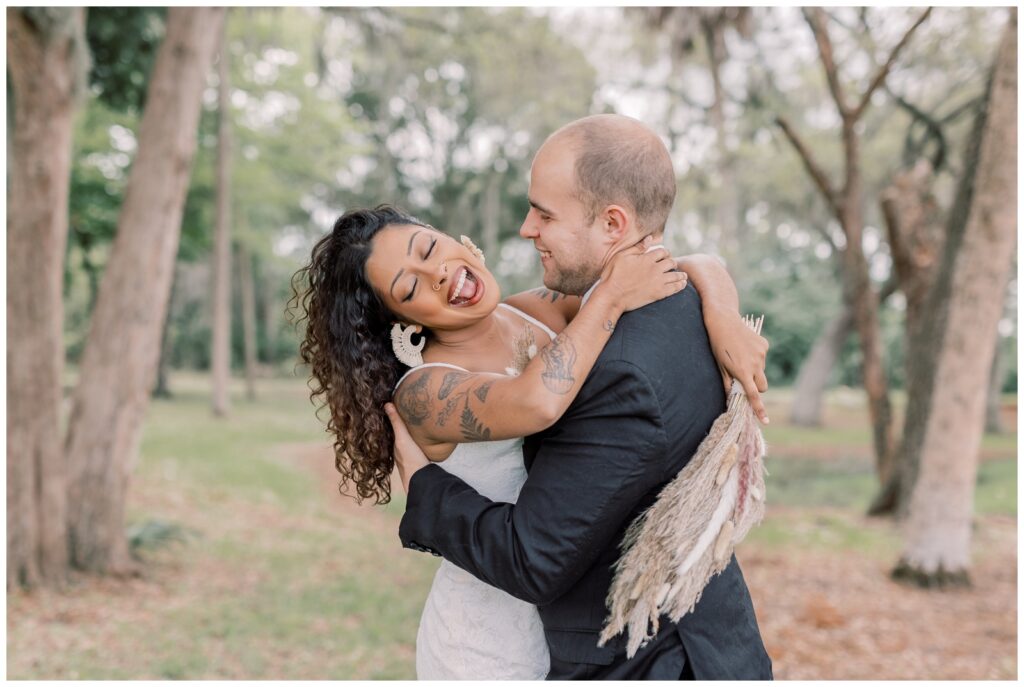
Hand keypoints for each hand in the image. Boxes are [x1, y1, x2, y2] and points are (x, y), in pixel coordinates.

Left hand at [384, 402, 430, 493]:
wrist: (421, 480)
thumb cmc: (410, 459)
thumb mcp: (403, 438)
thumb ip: (396, 423)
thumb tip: (386, 404)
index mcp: (394, 446)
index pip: (390, 430)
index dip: (391, 420)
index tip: (393, 408)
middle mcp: (399, 452)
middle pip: (398, 436)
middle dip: (399, 426)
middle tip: (404, 412)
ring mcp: (408, 458)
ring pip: (406, 443)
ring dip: (407, 434)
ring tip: (413, 423)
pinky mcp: (418, 461)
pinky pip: (414, 448)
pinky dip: (415, 441)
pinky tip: (421, 439)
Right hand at [598, 239, 687, 312]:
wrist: (612, 296)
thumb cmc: (613, 275)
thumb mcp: (621, 256)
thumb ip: (637, 247)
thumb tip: (650, 238)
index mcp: (646, 258)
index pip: (662, 252)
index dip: (665, 253)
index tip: (665, 255)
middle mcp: (655, 268)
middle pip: (671, 262)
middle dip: (672, 263)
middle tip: (673, 266)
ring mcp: (658, 281)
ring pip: (676, 275)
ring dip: (681, 274)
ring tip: (683, 276)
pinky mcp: (658, 293)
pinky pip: (675, 288)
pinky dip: (680, 285)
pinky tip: (683, 284)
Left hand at [705, 308, 769, 423]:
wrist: (723, 321)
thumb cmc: (718, 346)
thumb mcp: (720, 367)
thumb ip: (728, 384)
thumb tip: (731, 399)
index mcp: (743, 372)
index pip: (754, 395)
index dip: (759, 409)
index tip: (765, 421)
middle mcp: (755, 364)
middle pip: (763, 386)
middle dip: (757, 387)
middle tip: (745, 381)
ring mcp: (762, 354)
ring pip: (762, 371)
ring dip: (754, 370)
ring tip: (740, 357)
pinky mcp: (764, 345)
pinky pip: (762, 357)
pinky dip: (756, 357)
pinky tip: (745, 347)